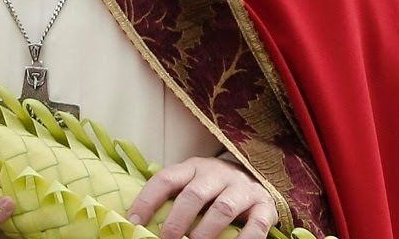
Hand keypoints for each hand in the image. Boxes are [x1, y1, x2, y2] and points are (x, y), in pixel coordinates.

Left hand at [127, 155, 277, 238]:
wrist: (255, 177)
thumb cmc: (213, 187)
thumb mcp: (191, 182)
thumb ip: (172, 195)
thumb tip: (139, 221)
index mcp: (193, 167)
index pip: (166, 179)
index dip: (147, 200)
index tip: (134, 221)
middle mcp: (217, 174)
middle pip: (194, 194)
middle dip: (177, 219)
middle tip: (166, 238)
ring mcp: (242, 189)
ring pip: (223, 208)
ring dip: (206, 230)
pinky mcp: (265, 206)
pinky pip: (256, 224)